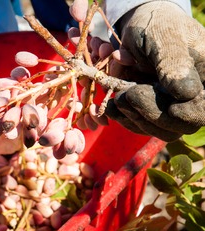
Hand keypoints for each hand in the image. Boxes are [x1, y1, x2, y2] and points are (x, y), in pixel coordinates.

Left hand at [105, 1, 204, 140]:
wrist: (139, 28)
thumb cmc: (157, 25)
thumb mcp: (165, 37)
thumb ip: (175, 63)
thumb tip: (187, 94)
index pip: (201, 110)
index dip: (186, 115)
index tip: (170, 108)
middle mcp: (191, 98)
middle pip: (178, 126)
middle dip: (150, 113)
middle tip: (127, 95)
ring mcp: (169, 107)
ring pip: (155, 129)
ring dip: (132, 116)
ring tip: (117, 97)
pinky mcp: (149, 111)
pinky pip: (137, 125)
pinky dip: (121, 117)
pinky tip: (109, 106)